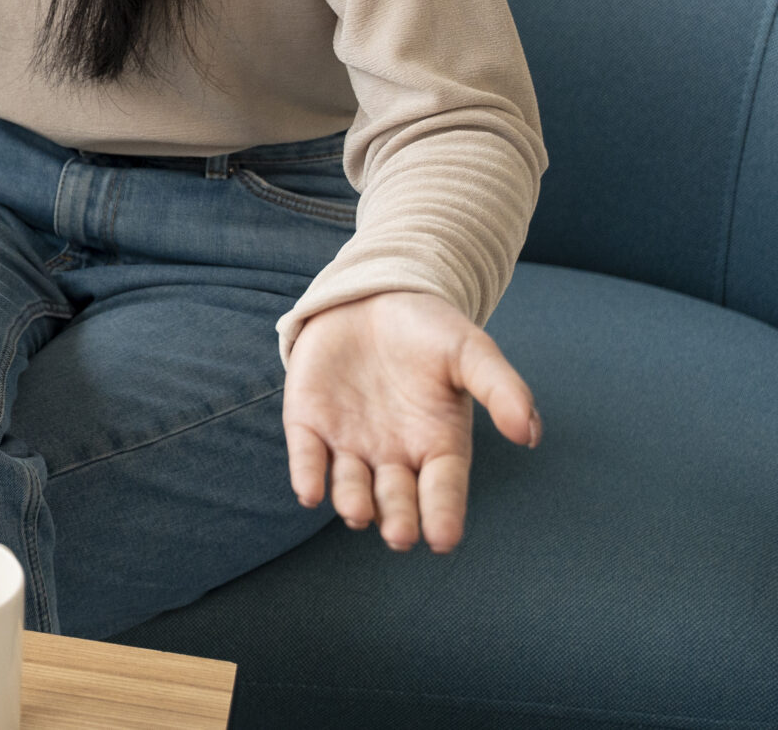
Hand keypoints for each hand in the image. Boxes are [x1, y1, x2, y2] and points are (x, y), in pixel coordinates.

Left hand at [283, 289, 540, 552]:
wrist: (373, 297)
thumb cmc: (430, 332)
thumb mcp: (471, 353)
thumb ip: (501, 389)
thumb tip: (529, 434)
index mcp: (438, 445)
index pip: (443, 490)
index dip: (444, 515)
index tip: (444, 540)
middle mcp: (394, 455)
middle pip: (395, 498)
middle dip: (397, 518)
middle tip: (398, 535)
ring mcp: (350, 442)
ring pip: (350, 485)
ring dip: (352, 501)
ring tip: (358, 513)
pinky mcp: (309, 422)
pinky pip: (307, 455)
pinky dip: (307, 474)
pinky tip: (309, 491)